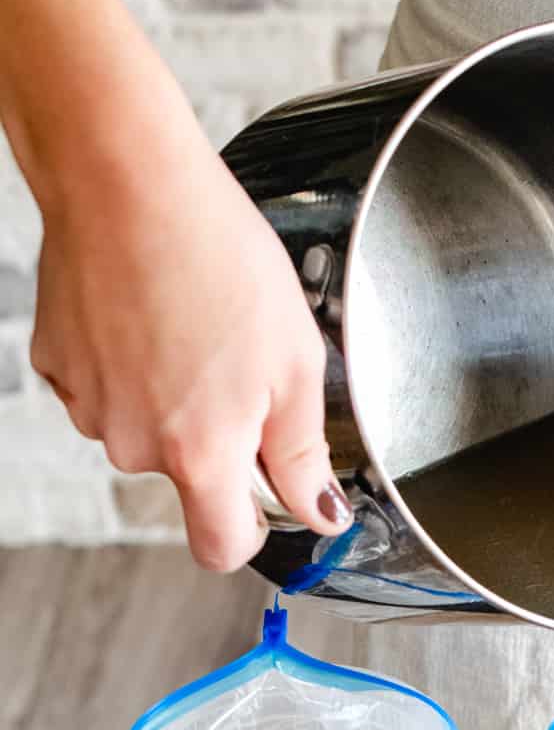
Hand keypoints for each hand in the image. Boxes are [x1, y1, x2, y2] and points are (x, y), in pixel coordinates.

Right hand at [30, 127, 350, 570]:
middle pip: (189, 479)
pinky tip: (155, 318)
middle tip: (244, 368)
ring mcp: (88, 407)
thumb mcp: (295, 364)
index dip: (254, 531)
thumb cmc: (219, 261)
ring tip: (199, 328)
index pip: (221, 547)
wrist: (127, 182)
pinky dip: (136, 370)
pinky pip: (111, 393)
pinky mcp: (57, 368)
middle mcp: (134, 443)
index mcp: (200, 452)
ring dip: (178, 400)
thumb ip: (303, 455)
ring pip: (149, 432)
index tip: (273, 502)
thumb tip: (320, 513)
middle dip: (222, 443)